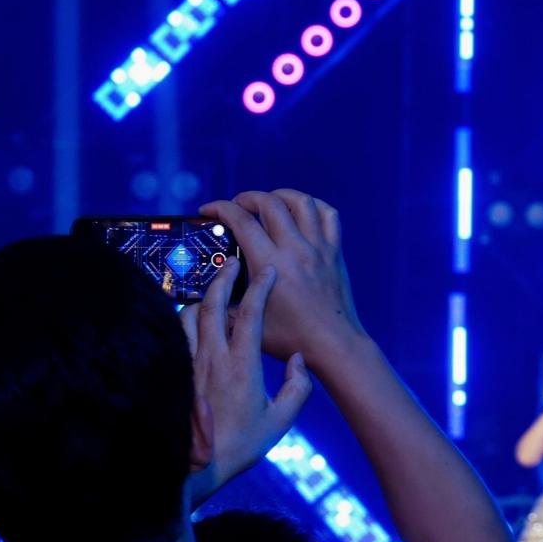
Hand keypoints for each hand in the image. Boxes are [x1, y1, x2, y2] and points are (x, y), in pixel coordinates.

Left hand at [180, 260, 312, 485]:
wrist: (198, 467)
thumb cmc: (241, 445)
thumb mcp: (280, 420)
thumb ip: (297, 387)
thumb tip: (299, 361)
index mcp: (241, 367)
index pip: (249, 315)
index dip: (259, 288)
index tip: (268, 273)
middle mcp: (211, 359)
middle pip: (211, 305)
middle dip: (223, 278)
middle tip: (233, 262)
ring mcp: (189, 365)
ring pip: (187, 316)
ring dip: (201, 299)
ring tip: (213, 293)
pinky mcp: (175, 373)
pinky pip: (176, 336)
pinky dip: (184, 320)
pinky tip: (191, 321)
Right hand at [199, 190, 365, 366]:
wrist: (334, 346)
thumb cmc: (293, 339)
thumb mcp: (250, 324)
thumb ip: (225, 307)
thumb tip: (207, 296)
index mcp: (271, 265)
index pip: (241, 222)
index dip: (220, 209)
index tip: (208, 210)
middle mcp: (296, 251)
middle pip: (270, 204)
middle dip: (247, 198)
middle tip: (236, 206)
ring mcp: (319, 249)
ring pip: (302, 202)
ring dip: (280, 195)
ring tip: (267, 202)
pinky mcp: (335, 253)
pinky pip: (329, 216)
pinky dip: (314, 206)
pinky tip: (301, 211)